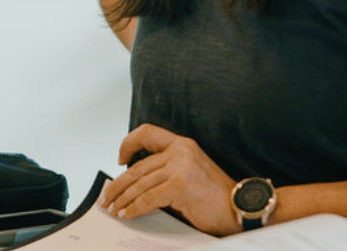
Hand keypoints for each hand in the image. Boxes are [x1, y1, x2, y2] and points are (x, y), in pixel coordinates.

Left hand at [97, 123, 241, 235]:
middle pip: (137, 167)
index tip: (119, 159)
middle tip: (106, 197)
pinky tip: (128, 214)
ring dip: (122, 199)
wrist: (239, 208)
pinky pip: (148, 198)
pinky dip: (134, 208)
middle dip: (117, 185)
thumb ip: (166, 170)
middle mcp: (180, 151)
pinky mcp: (180, 186)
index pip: (147, 133)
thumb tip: (135, 183)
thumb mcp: (190, 172)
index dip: (128, 143)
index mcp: (182, 144)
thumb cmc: (216, 196)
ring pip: (139, 184)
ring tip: (113, 210)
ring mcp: (180, 167)